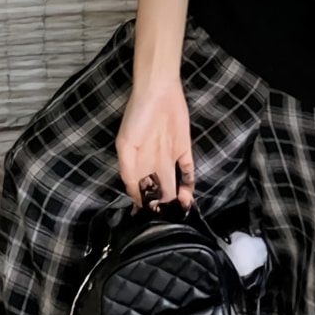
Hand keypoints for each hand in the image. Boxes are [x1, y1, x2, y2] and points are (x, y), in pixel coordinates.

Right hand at [116, 73, 195, 212]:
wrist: (158, 93)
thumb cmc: (137, 117)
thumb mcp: (125, 145)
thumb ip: (128, 171)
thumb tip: (134, 196)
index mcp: (136, 164)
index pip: (140, 192)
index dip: (142, 207)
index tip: (146, 222)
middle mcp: (153, 164)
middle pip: (158, 192)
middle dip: (161, 207)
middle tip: (167, 221)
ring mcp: (170, 157)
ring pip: (174, 185)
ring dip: (176, 200)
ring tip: (179, 212)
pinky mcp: (184, 149)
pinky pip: (188, 171)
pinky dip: (189, 184)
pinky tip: (188, 196)